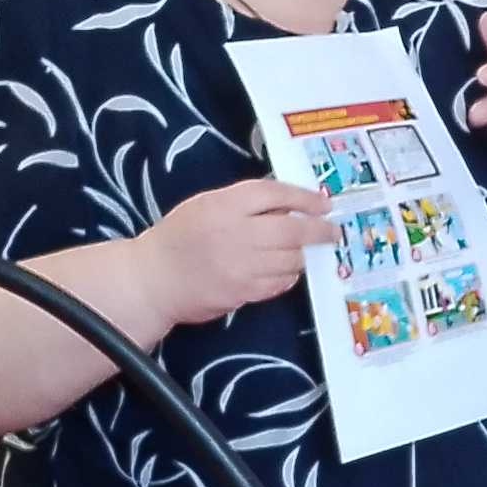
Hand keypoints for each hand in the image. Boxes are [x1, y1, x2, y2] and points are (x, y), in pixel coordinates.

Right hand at [140, 177, 333, 331]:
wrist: (153, 278)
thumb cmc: (178, 237)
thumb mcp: (205, 204)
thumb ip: (243, 202)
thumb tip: (287, 205)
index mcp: (224, 205)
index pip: (275, 194)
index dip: (305, 198)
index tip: (324, 202)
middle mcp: (236, 233)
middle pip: (292, 229)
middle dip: (319, 230)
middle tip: (333, 231)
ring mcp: (242, 266)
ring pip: (291, 259)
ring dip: (303, 255)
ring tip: (305, 251)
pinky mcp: (243, 292)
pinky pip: (280, 283)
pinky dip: (288, 276)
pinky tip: (286, 270)